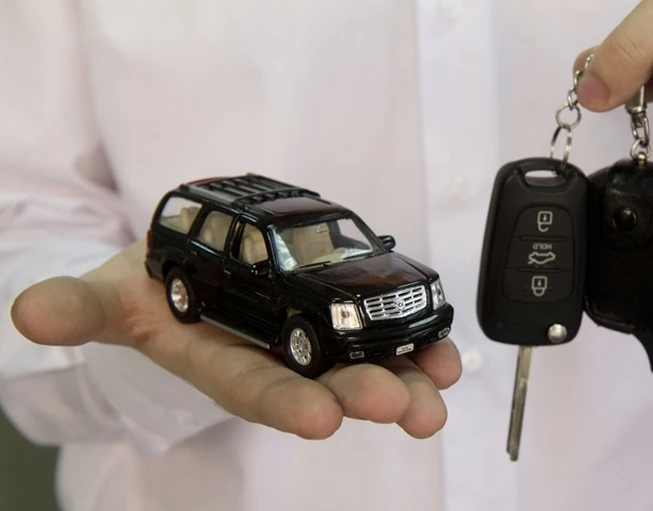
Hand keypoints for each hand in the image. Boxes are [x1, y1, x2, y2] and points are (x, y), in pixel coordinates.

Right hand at [10, 241, 461, 439]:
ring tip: (441, 384)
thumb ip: (81, 308)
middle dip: (364, 394)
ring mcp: (315, 340)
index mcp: (225, 362)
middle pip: (324, 385)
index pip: (255, 390)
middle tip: (403, 404)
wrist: (195, 267)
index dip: (285, 404)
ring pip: (366, 365)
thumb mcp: (113, 293)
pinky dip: (417, 340)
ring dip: (408, 377)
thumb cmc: (155, 287)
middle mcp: (277, 359)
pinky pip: (384, 331)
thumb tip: (28, 312)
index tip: (320, 418)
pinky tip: (445, 350)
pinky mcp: (340, 315)